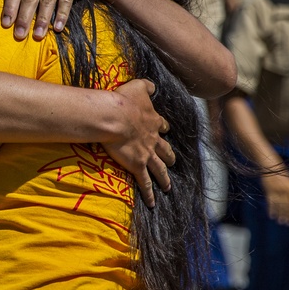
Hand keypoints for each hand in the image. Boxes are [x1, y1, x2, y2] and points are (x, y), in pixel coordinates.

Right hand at [102, 79, 174, 207]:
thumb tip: (153, 85)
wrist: (116, 117)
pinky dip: (150, 194)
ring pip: (160, 169)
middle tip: (172, 162)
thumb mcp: (137, 86)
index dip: (162, 128)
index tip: (163, 129)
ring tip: (168, 186)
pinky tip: (152, 203)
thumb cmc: (123, 100)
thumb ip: (146, 85)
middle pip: (165, 150)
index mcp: (153, 121)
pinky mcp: (137, 165)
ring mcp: (147, 154)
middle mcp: (153, 139)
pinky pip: (146, 183)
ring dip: (164, 178)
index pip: (161, 126)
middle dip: (169, 156)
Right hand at [260, 173, 288, 225]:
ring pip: (280, 206)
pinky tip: (272, 216)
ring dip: (280, 215)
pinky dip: (271, 210)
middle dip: (288, 215)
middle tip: (288, 223)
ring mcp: (278, 190)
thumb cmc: (283, 176)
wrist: (271, 167)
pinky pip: (271, 202)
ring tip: (280, 222)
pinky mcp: (269, 190)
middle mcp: (287, 189)